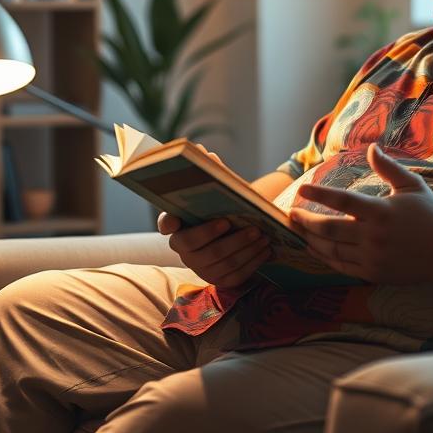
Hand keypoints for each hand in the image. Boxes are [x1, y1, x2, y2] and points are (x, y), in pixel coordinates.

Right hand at [156, 145, 269, 286]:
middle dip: (226, 238)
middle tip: (249, 226)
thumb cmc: (224, 209)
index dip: (168, 223)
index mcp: (178, 226)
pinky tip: (266, 249)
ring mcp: (201, 267)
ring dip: (244, 248)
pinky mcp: (219, 280)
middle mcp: (184, 250)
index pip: (166, 224)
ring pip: (222, 262)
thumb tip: (205, 152)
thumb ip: (212, 174)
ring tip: (262, 235)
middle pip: (199, 247)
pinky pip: (236, 275)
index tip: (176, 219)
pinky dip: (253, 262)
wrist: (237, 235)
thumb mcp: (220, 192)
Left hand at [288, 144, 432, 283]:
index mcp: (381, 211)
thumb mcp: (411, 186)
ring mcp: (372, 257)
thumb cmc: (430, 214)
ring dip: (311, 240)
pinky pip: (342, 266)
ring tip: (297, 231)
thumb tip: (371, 148)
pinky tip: (315, 249)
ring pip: (332, 250)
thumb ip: (388, 168)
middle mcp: (373, 236)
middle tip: (291, 214)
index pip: (342, 201)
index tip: (301, 189)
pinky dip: (325, 258)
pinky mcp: (374, 273)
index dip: (319, 195)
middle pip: (329, 229)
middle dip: (305, 221)